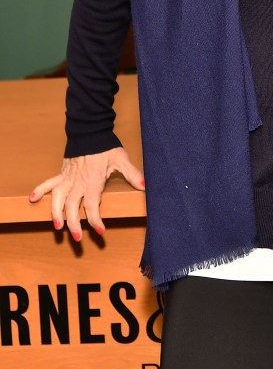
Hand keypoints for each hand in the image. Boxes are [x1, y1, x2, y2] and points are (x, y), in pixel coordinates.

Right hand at [29, 147, 144, 240]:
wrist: (90, 131)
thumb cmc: (106, 146)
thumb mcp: (121, 159)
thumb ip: (132, 174)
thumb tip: (145, 186)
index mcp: (93, 180)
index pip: (92, 204)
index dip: (95, 220)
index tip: (100, 232)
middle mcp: (78, 182)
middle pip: (73, 206)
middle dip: (74, 223)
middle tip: (78, 238)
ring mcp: (68, 178)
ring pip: (58, 198)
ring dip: (56, 213)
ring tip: (57, 227)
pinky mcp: (62, 173)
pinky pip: (49, 183)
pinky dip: (40, 190)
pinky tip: (32, 199)